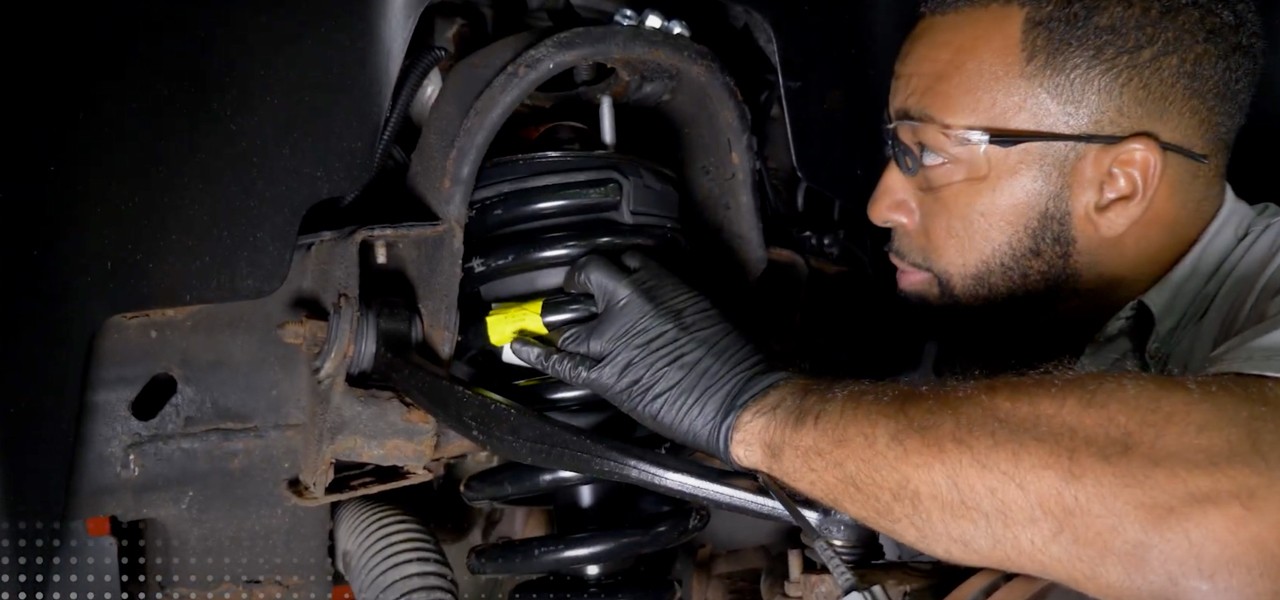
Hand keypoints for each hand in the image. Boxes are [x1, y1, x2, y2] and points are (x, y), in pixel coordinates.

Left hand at [510, 252, 788, 463]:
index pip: (626, 260)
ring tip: (555, 328)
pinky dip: (536, 356)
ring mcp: (615, 338)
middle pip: (590, 274)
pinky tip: (519, 348)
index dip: (615, 270)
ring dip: (563, 328)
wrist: (739, 398)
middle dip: (579, 279)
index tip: (610, 277)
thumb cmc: (736, 358)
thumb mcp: (705, 309)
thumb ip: (674, 298)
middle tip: (576, 287)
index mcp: (663, 281)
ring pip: (569, 324)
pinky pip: (562, 362)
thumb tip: (659, 304)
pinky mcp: (608, 376)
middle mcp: (633, 301)